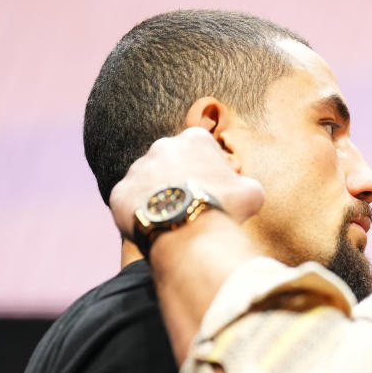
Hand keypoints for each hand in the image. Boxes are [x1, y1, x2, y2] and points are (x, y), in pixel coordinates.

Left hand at [109, 127, 264, 239]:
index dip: (209, 169)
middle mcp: (162, 146)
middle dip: (179, 179)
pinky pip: (130, 201)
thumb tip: (243, 189)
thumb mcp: (252, 192)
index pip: (201, 148)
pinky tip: (157, 226)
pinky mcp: (120, 192)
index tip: (214, 188)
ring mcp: (137, 168)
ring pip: (148, 181)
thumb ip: (244, 184)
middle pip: (171, 162)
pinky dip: (142, 212)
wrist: (189, 233)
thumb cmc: (224, 209)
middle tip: (192, 204)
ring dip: (159, 195)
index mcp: (194, 139)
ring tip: (174, 219)